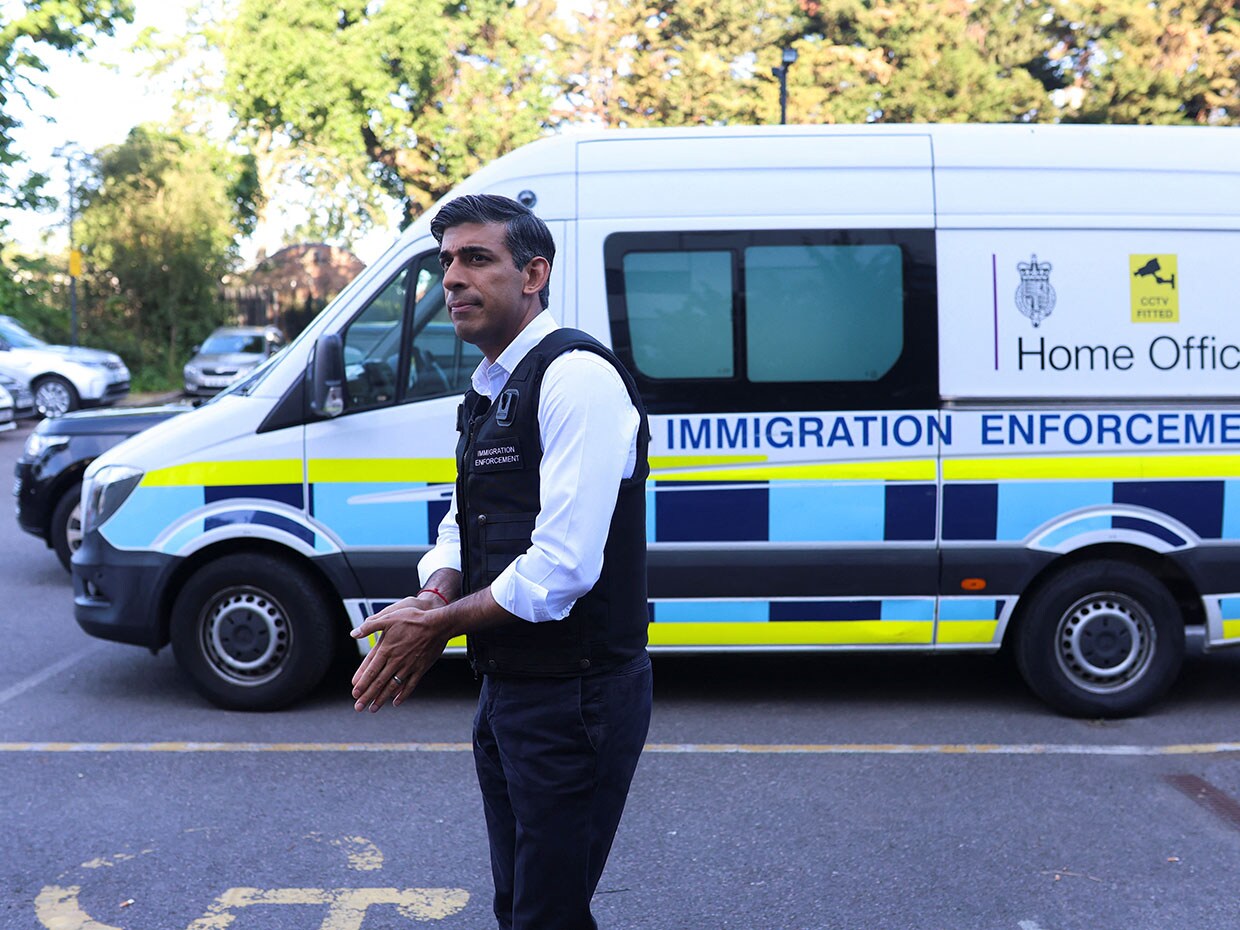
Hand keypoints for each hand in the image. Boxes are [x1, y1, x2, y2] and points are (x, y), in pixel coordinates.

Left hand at [350, 595, 449, 712]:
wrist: (438, 624)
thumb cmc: (414, 619)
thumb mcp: (389, 617)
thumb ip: (370, 626)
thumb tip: (354, 633)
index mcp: (387, 649)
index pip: (371, 670)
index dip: (362, 683)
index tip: (354, 693)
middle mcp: (396, 661)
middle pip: (379, 682)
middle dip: (367, 696)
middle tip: (358, 707)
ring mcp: (409, 666)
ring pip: (392, 687)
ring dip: (382, 698)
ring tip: (373, 708)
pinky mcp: (421, 669)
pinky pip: (410, 685)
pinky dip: (403, 695)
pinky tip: (396, 702)